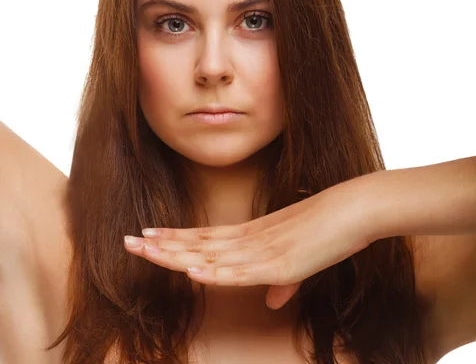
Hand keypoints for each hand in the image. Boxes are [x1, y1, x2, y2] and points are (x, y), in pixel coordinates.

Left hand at [124, 178, 371, 309]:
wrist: (353, 209)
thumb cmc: (329, 228)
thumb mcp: (301, 260)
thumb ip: (283, 280)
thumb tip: (273, 300)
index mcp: (253, 234)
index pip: (205, 237)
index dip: (175, 238)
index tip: (149, 236)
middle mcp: (250, 239)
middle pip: (198, 243)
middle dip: (162, 244)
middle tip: (127, 241)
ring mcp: (261, 250)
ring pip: (209, 254)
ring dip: (175, 254)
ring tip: (144, 250)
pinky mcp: (278, 263)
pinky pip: (239, 270)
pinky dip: (213, 270)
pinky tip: (190, 269)